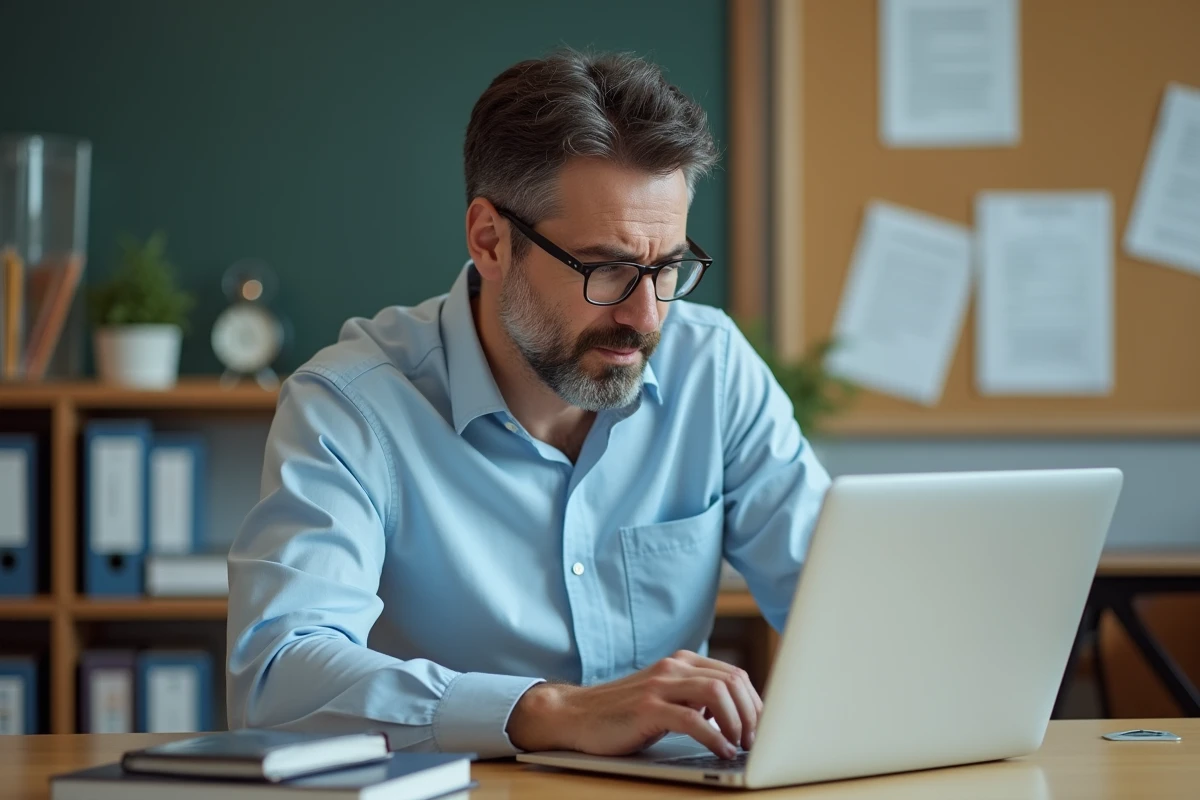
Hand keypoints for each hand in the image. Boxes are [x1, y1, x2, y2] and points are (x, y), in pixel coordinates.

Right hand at [506, 650, 761, 758]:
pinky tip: (721, 751)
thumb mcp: (665, 699)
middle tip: (755, 741)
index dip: (754, 703)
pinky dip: (715, 737)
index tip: (762, 728)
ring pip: (718, 693)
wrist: (575, 715)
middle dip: (752, 714)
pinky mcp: (647, 708)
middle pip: (731, 681)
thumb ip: (695, 699)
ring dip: (737, 723)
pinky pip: (693, 719)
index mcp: (681, 663)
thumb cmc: (623, 714)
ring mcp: (659, 685)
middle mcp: (673, 668)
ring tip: (740, 745)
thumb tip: (738, 717)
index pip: (733, 674)